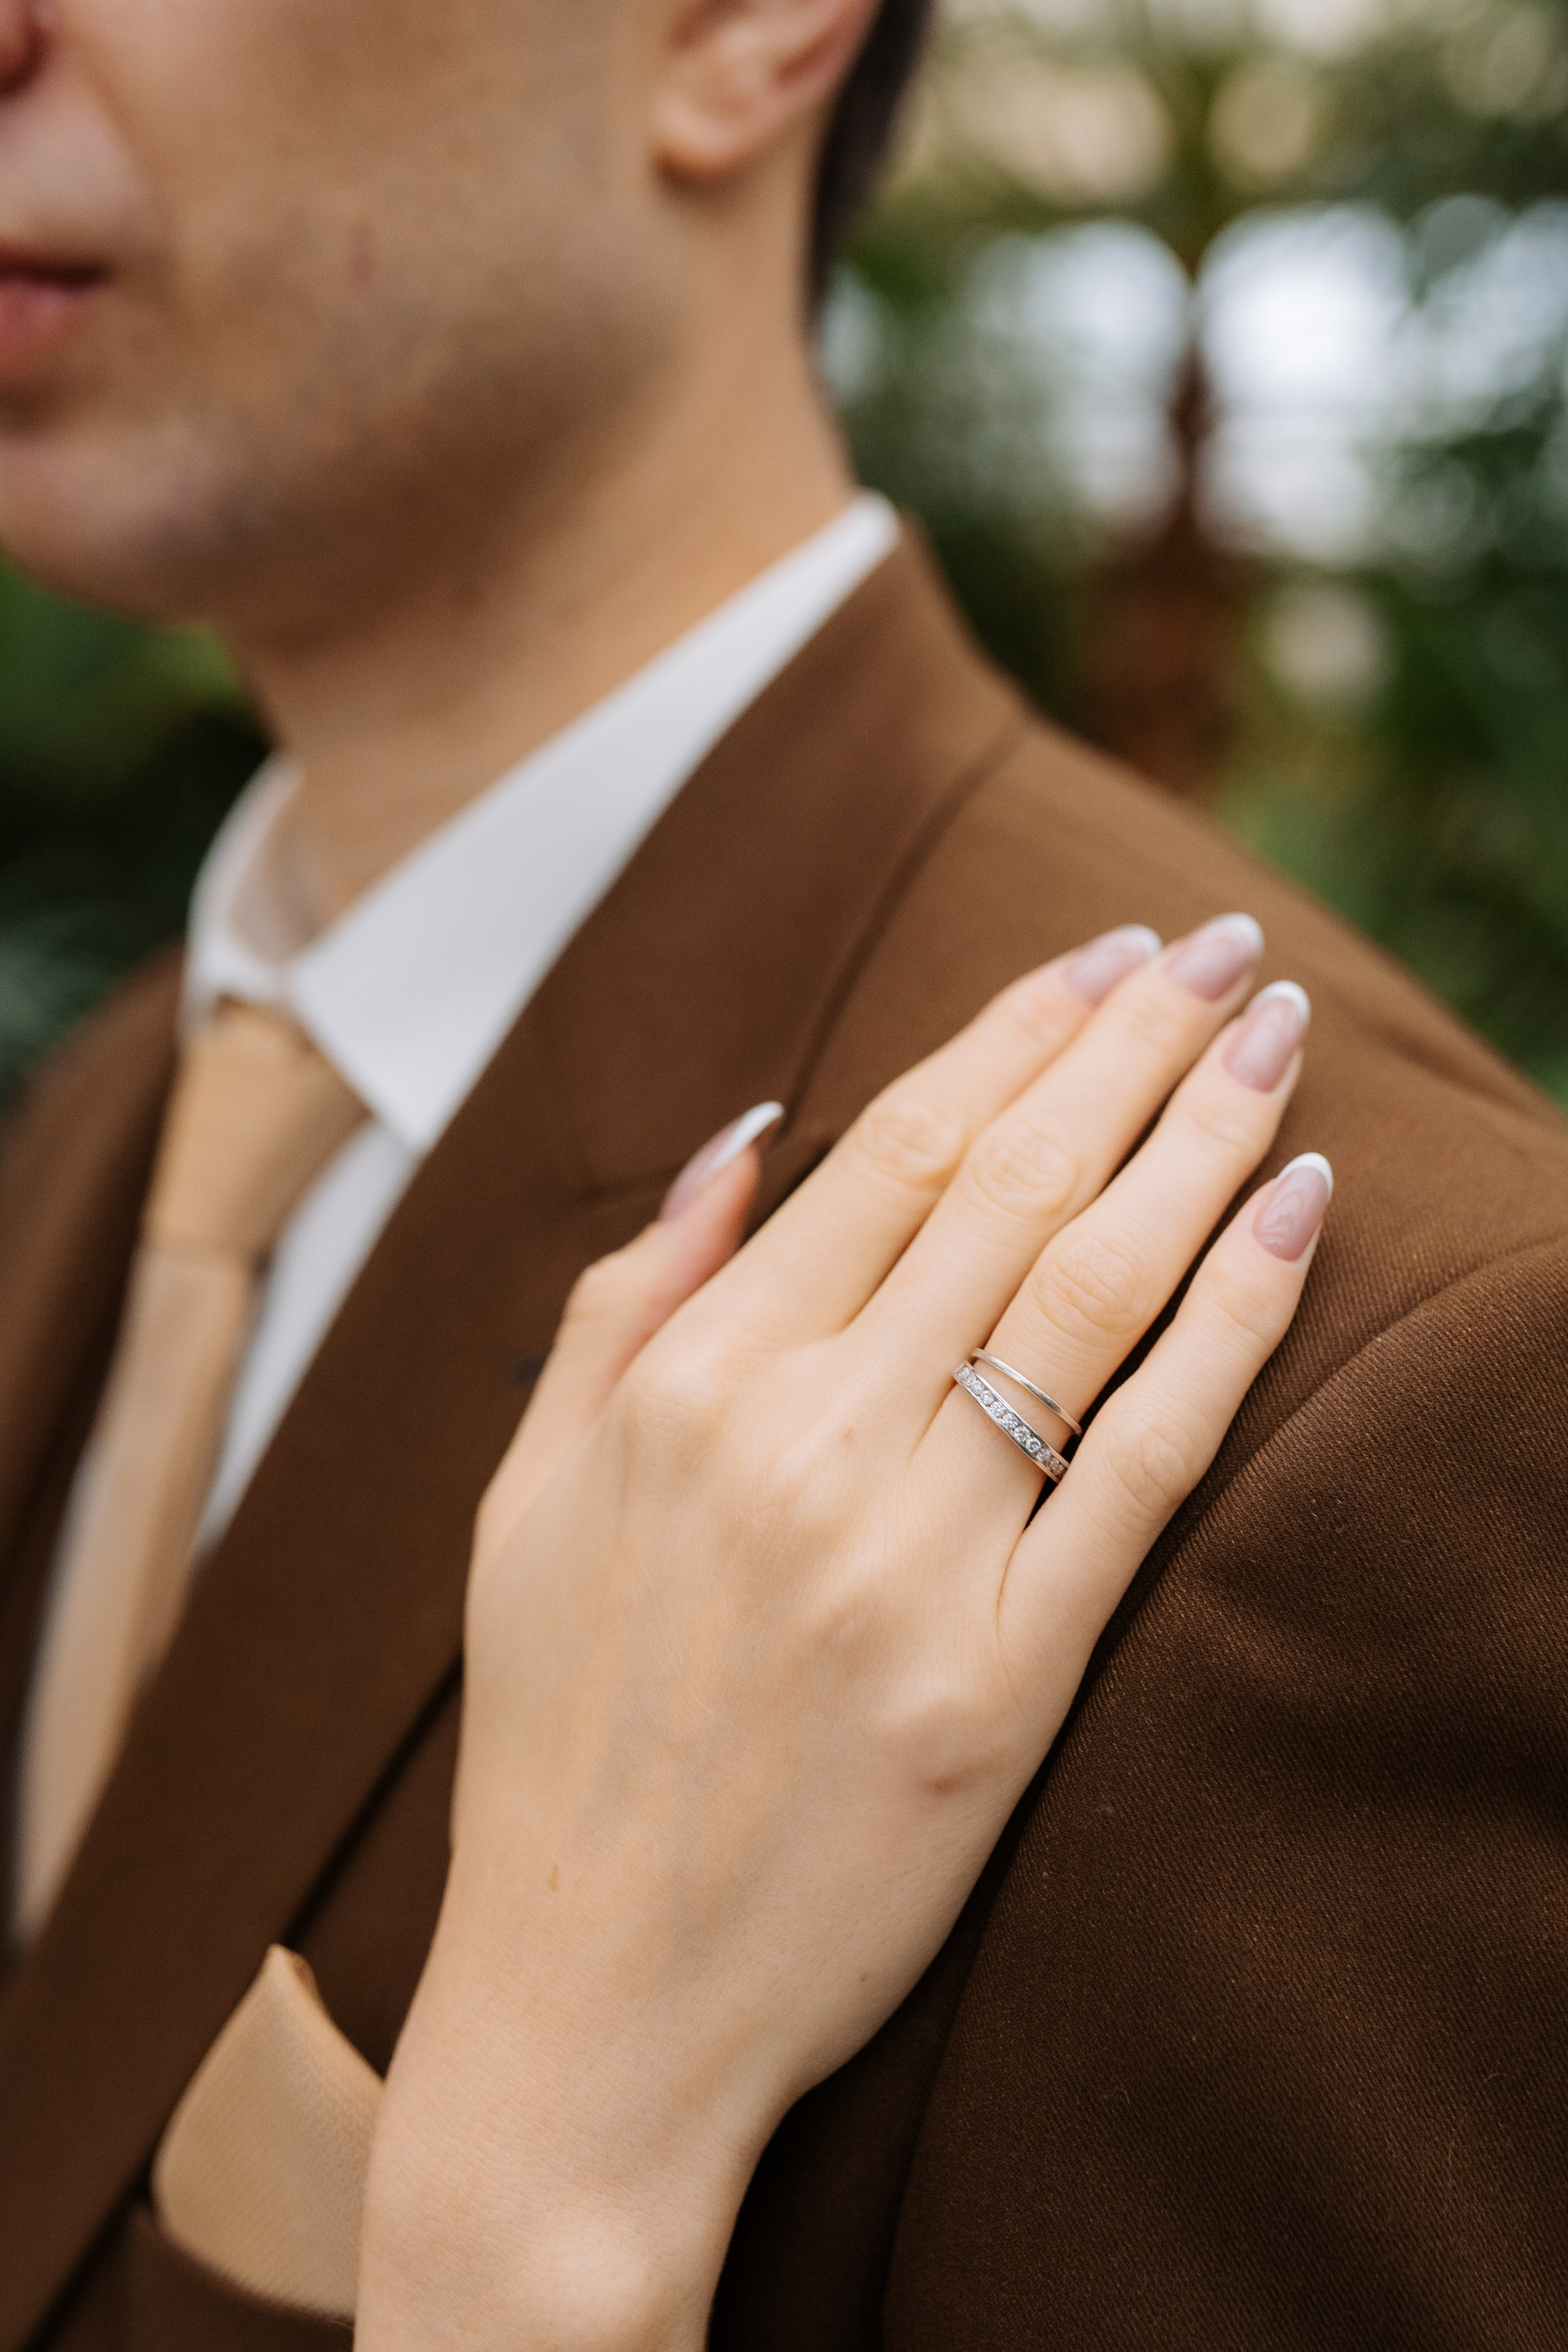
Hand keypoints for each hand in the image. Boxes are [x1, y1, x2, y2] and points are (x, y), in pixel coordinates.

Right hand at [358, 916, 1329, 2349]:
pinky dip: (1232, 1327)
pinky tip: (1296, 1219)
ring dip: (1199, 1144)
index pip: (890, 1152)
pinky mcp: (1005, 1681)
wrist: (593, 2014)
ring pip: (1091, 1295)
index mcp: (689, 1391)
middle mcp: (805, 1449)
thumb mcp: (527, 1501)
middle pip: (1008, 1189)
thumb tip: (747, 1130)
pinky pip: (1145, 1465)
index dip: (1008, 1034)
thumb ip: (626, 1303)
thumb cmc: (555, 1744)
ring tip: (1271, 1039)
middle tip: (1217, 949)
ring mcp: (913, 1564)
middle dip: (1130, 1046)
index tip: (1094, 960)